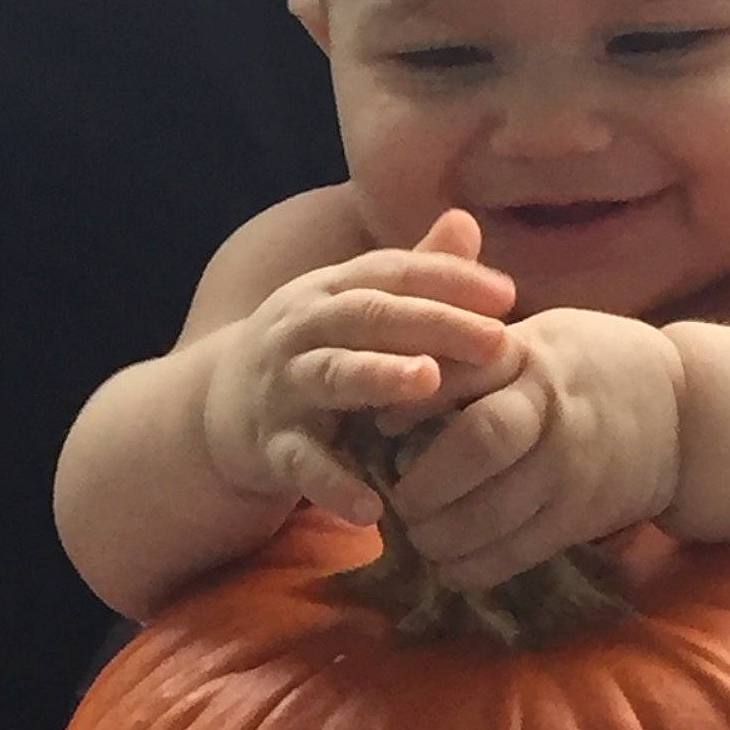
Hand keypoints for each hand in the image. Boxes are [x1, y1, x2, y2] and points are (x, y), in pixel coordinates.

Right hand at [202, 210, 516, 522]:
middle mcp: (303, 328)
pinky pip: (302, 463)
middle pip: (369, 316)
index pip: (392, 273)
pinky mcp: (271, 445)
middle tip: (494, 340)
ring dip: (378, 376)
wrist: (222, 408)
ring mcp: (284, 386)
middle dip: (433, 323)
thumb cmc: (315, 352)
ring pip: (332, 375)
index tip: (507, 295)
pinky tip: (372, 509)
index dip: (448, 278)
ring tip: (427, 382)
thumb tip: (466, 220)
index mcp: (330, 291)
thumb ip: (412, 274)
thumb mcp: (355, 310)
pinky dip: (333, 484)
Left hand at [381, 306, 685, 589]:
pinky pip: (523, 549)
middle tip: (399, 500)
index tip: (378, 424)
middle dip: (426, 480)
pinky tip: (452, 568)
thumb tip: (391, 379)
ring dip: (443, 534)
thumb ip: (475, 353)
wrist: (683, 411)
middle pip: (480, 441)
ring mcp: (570, 466)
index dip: (414, 398)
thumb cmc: (586, 366)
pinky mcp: (583, 514)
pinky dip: (479, 566)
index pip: (465, 368)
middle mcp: (551, 408)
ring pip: (496, 508)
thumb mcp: (538, 338)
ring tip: (419, 538)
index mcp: (530, 356)